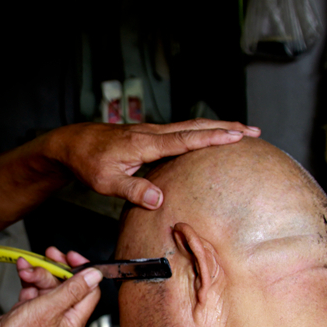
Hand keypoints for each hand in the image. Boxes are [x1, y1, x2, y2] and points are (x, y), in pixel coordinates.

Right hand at [0, 259, 101, 326]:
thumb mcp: (49, 308)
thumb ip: (73, 290)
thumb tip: (95, 275)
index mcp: (72, 325)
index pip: (88, 293)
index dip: (82, 272)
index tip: (72, 257)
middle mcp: (60, 322)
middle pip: (66, 287)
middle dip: (55, 269)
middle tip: (49, 255)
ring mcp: (42, 318)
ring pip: (47, 288)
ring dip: (37, 273)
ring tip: (25, 267)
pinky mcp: (26, 315)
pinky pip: (32, 292)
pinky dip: (27, 281)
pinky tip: (21, 271)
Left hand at [49, 119, 260, 209]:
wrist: (72, 144)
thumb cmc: (88, 162)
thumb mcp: (107, 182)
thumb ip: (133, 190)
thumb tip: (160, 199)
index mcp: (145, 143)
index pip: (185, 139)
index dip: (212, 138)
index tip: (238, 136)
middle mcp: (152, 133)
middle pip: (195, 127)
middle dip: (225, 127)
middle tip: (254, 131)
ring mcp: (150, 132)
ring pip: (189, 126)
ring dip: (216, 127)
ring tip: (241, 131)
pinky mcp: (148, 135)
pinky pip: (180, 131)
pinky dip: (200, 132)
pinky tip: (207, 138)